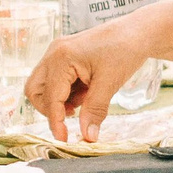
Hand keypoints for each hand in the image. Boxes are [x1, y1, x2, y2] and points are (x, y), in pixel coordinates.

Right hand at [25, 18, 157, 140]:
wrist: (138, 32)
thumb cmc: (125, 51)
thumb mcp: (110, 83)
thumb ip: (95, 110)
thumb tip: (87, 137)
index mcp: (61, 57)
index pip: (50, 98)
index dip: (55, 121)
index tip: (64, 140)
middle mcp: (53, 53)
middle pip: (35, 90)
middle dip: (50, 108)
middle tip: (75, 113)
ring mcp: (57, 53)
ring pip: (43, 86)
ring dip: (60, 100)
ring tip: (87, 98)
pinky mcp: (64, 56)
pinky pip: (55, 80)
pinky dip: (67, 91)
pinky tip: (88, 90)